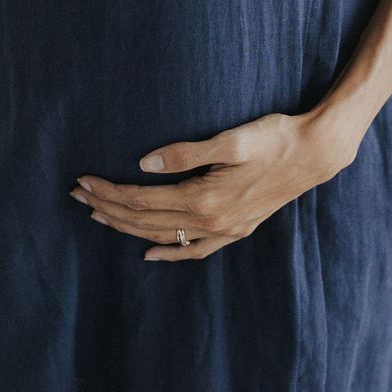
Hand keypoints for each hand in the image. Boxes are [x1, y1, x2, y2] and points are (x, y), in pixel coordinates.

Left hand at [70, 110, 359, 259]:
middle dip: (108, 208)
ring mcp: (223, 230)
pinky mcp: (235, 230)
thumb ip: (186, 153)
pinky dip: (169, 253)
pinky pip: (195, 250)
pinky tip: (148, 253)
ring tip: (98, 216)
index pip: (142, 199)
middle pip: (145, 220)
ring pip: (164, 236)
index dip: (109, 191)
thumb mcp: (231, 139)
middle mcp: (211, 222)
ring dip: (127, 228)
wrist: (315, 155)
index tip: (83, 181)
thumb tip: (144, 163)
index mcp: (205, 198)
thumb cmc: (275, 137)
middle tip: (77, 196)